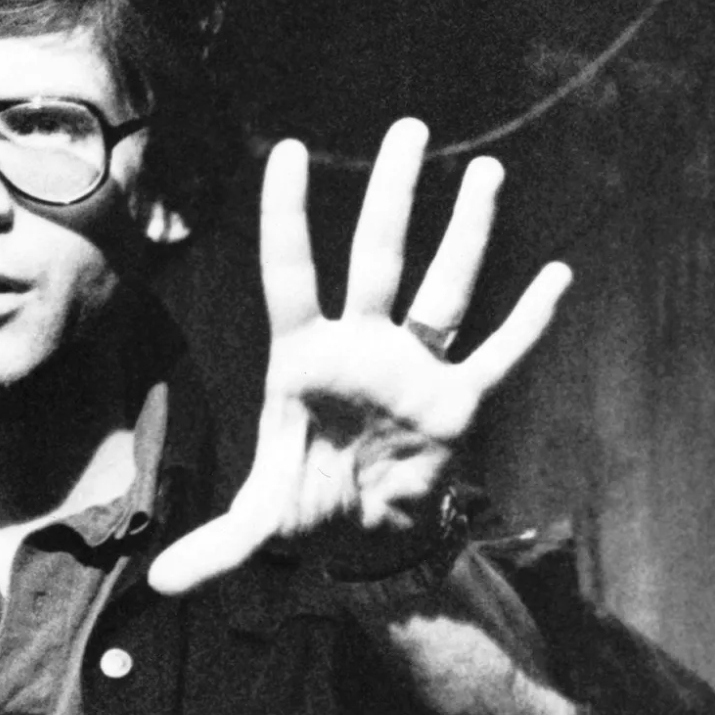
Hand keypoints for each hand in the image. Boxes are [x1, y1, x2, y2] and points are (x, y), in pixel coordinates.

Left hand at [147, 119, 569, 595]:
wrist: (365, 540)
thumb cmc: (305, 509)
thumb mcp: (256, 525)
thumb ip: (214, 548)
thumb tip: (157, 586)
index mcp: (303, 357)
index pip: (291, 271)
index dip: (287, 216)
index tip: (289, 151)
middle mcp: (360, 347)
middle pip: (378, 255)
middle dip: (394, 194)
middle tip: (410, 129)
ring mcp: (412, 369)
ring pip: (443, 288)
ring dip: (467, 233)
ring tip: (488, 171)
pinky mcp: (458, 402)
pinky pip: (499, 355)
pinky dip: (528, 321)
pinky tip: (557, 276)